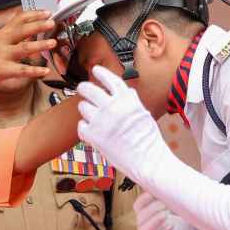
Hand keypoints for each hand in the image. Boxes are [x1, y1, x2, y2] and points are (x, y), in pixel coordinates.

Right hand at [0, 9, 55, 91]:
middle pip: (22, 30)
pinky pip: (22, 70)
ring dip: (40, 45)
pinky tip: (45, 70)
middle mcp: (3, 42)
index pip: (19, 19)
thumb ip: (10, 36)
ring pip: (24, 48)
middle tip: (52, 22)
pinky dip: (35, 70)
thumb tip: (27, 29)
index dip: (34, 14)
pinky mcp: (3, 70)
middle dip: (38, 25)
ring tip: (52, 42)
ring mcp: (3, 55)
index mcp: (2, 34)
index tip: (46, 12)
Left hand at [76, 65, 170, 184]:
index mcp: (127, 99)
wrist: (147, 160)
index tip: (95, 69)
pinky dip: (85, 129)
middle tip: (82, 89)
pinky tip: (93, 133)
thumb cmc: (148, 140)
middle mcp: (112, 106)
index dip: (101, 72)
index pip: (110, 79)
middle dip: (84, 88)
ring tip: (94, 119)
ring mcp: (101, 120)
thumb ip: (131, 101)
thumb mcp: (143, 113)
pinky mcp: (93, 135)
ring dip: (86, 111)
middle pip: (89, 89)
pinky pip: (81, 126)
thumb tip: (126, 91)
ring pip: (83, 107)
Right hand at [134, 192, 199, 229]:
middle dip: (153, 207)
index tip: (156, 190)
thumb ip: (177, 199)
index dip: (145, 197)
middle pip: (140, 216)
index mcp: (149, 218)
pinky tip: (169, 228)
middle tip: (166, 202)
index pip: (139, 205)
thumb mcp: (183, 212)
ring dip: (154, 220)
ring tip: (167, 214)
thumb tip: (178, 182)